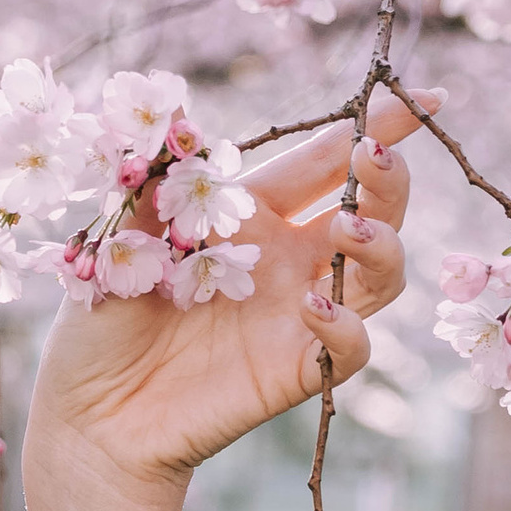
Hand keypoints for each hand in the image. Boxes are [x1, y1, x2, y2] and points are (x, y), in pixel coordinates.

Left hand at [22, 91, 421, 510]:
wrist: (89, 413)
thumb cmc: (100, 318)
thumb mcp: (118, 238)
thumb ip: (153, 179)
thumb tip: (169, 107)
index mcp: (252, 214)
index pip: (324, 160)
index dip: (375, 127)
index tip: (421, 98)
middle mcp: (288, 260)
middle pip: (373, 210)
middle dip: (388, 178)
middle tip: (374, 157)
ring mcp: (299, 316)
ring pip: (381, 274)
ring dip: (380, 244)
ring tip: (347, 227)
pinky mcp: (298, 370)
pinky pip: (352, 346)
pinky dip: (345, 325)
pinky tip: (311, 305)